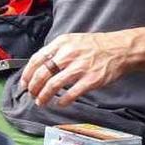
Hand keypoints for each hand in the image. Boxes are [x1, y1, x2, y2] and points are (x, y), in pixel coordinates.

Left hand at [20, 31, 136, 106]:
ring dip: (43, 96)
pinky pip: (71, 93)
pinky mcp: (90, 80)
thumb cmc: (95, 46)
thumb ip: (56, 51)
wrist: (119, 49)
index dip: (27, 74)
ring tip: (41, 102)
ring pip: (53, 85)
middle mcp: (68, 55)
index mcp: (61, 44)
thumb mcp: (72, 40)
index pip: (37, 59)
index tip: (24, 83)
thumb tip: (39, 65)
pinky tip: (59, 103)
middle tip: (31, 95)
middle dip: (33, 87)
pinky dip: (62, 101)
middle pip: (42, 74)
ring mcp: (79, 68)